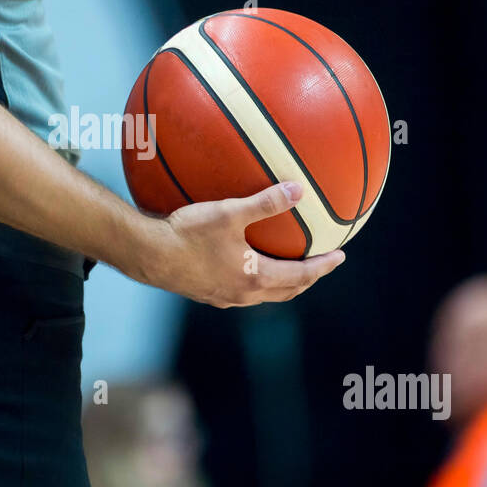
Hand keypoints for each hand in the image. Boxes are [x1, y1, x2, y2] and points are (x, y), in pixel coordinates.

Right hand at [138, 181, 345, 306]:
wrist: (146, 255)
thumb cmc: (187, 234)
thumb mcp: (229, 213)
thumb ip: (266, 202)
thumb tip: (298, 189)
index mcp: (255, 278)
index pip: (301, 276)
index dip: (323, 267)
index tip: (340, 256)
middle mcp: (242, 294)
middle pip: (286, 291)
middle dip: (306, 279)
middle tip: (319, 265)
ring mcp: (223, 297)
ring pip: (263, 295)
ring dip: (281, 283)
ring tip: (288, 268)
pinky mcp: (205, 293)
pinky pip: (240, 291)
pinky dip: (255, 281)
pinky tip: (244, 265)